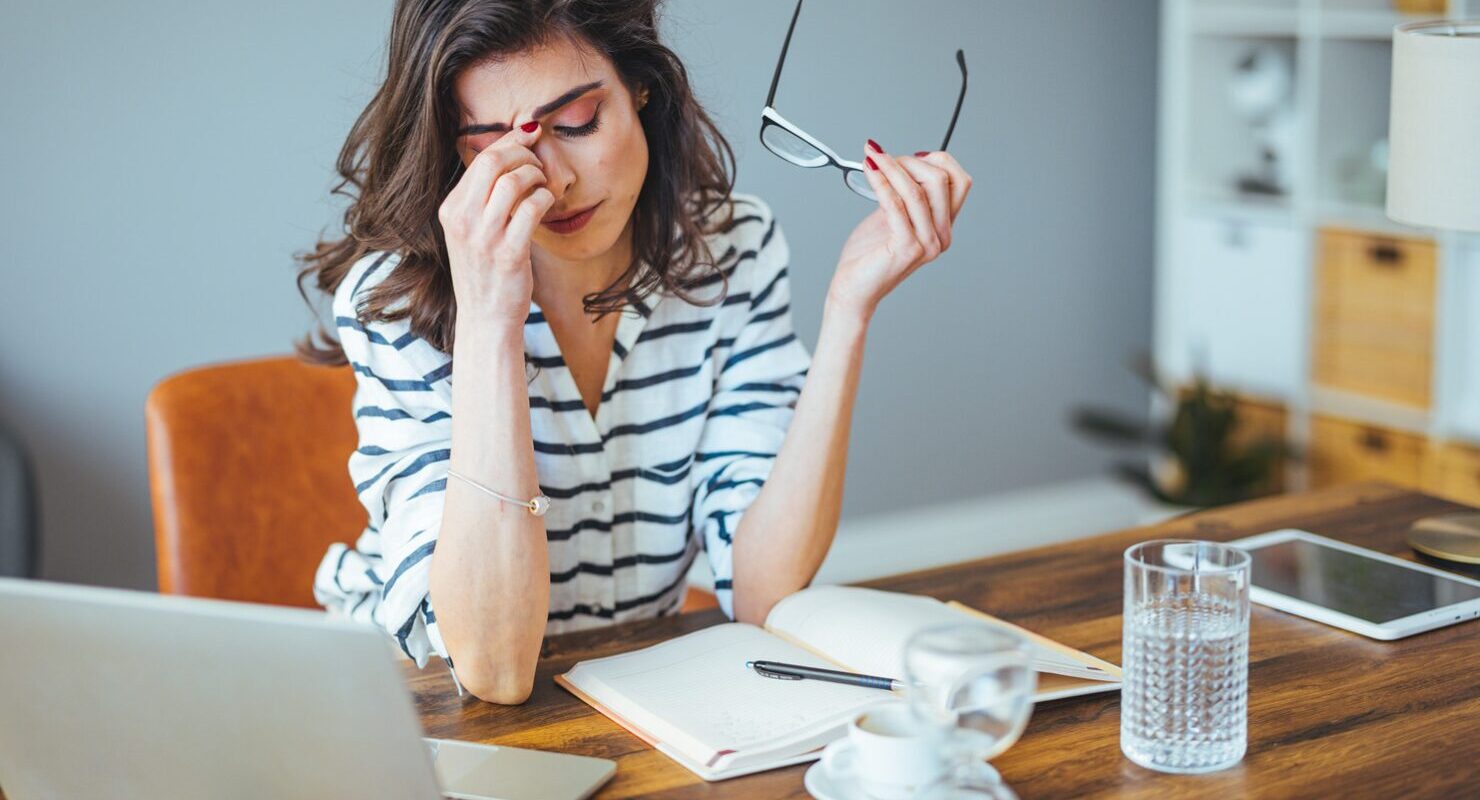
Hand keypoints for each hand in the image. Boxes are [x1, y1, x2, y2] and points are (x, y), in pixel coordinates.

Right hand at [438, 122, 555, 327]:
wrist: (485, 318)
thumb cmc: (484, 271)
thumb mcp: (470, 231)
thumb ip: (482, 197)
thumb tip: (510, 155)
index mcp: (450, 209)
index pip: (480, 159)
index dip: (510, 142)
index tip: (529, 136)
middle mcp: (462, 220)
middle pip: (494, 162)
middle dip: (523, 154)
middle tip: (539, 163)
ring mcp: (484, 237)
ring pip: (514, 182)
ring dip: (537, 177)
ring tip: (544, 186)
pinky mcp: (509, 253)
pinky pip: (532, 208)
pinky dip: (545, 199)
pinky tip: (547, 204)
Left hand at [828, 143, 971, 320]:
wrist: (854, 289)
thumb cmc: (869, 255)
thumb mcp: (893, 216)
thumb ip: (906, 194)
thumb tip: (907, 160)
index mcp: (943, 226)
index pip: (959, 181)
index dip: (936, 160)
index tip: (906, 156)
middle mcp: (941, 236)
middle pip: (941, 180)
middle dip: (910, 161)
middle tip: (882, 157)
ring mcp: (927, 244)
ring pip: (917, 190)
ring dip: (891, 167)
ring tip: (871, 157)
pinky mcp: (906, 248)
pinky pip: (896, 204)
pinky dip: (881, 183)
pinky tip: (869, 172)